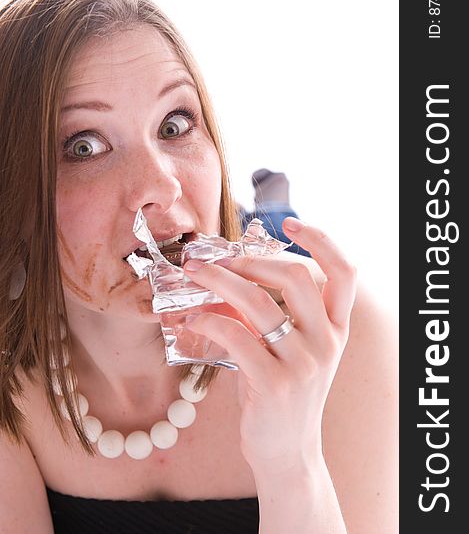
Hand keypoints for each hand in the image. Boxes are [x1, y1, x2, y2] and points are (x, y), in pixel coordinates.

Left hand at [183, 217, 356, 476]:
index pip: (344, 273)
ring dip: (220, 280)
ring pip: (259, 302)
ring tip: (194, 273)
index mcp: (337, 329)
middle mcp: (327, 342)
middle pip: (297, 277)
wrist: (287, 452)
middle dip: (253, 258)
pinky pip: (236, 337)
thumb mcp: (295, 351)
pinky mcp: (273, 385)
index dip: (322, 240)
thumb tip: (233, 276)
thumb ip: (276, 315)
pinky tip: (193, 318)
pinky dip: (209, 320)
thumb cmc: (283, 392)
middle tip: (220, 257)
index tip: (290, 222)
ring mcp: (302, 364)